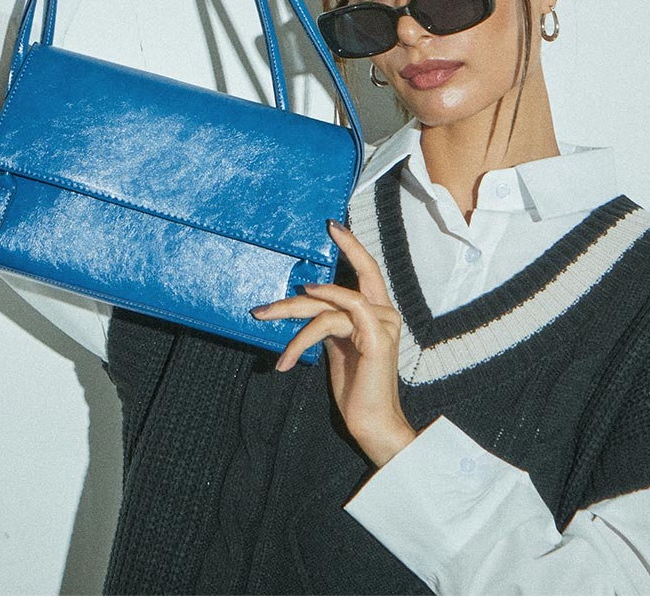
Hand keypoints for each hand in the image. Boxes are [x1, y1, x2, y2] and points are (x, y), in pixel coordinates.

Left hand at [251, 221, 416, 466]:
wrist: (372, 423)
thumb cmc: (356, 389)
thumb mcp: (339, 348)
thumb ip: (331, 323)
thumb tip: (307, 305)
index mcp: (378, 313)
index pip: (368, 270)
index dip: (352, 245)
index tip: (332, 226)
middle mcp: (385, 313)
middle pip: (351, 276)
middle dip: (314, 272)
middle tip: (277, 280)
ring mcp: (384, 323)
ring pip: (328, 302)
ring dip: (290, 310)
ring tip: (263, 319)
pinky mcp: (377, 337)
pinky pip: (336, 317)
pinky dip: (310, 323)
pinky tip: (291, 343)